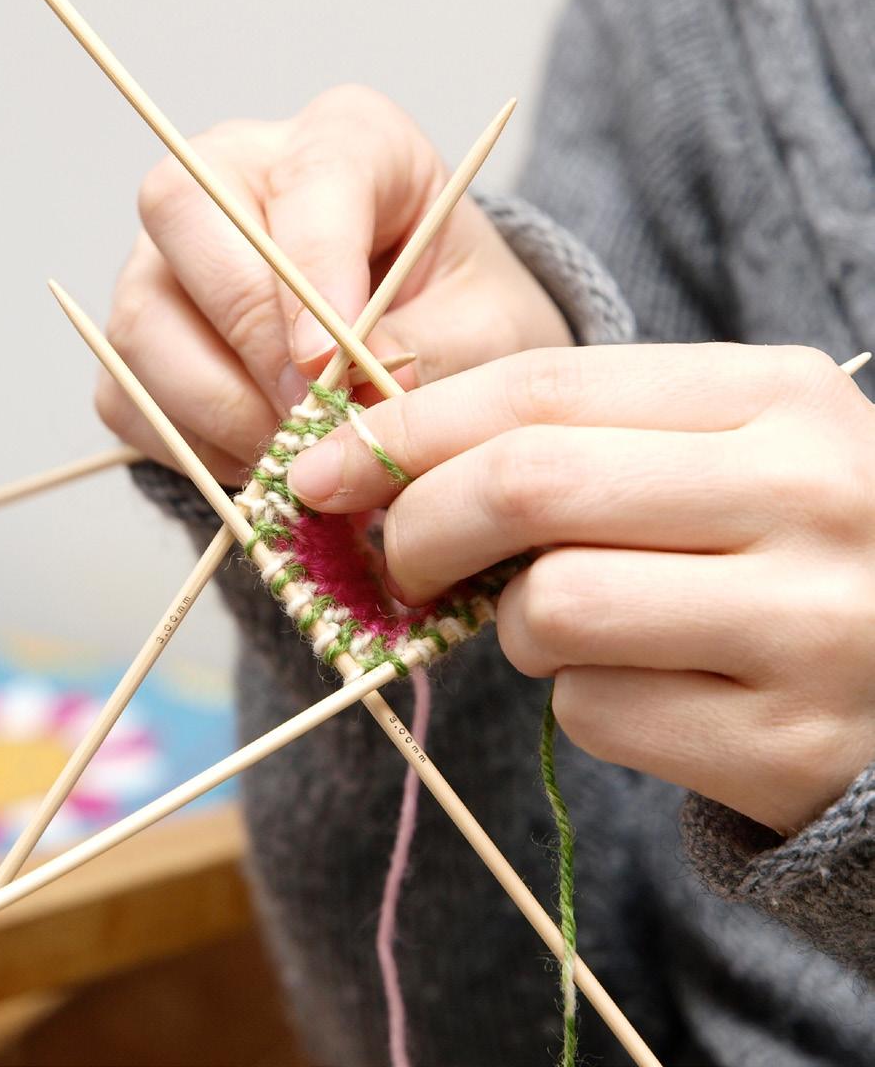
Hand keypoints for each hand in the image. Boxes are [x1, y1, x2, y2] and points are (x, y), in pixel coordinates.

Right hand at [96, 85, 569, 483]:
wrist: (431, 354)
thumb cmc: (462, 321)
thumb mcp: (485, 331)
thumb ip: (425, 351)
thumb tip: (341, 392)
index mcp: (349, 140)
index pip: (312, 173)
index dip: (314, 270)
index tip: (332, 362)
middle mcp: (240, 174)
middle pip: (184, 212)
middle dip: (248, 334)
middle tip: (310, 415)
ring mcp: (175, 254)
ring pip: (143, 317)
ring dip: (219, 407)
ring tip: (297, 455)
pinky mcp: (146, 335)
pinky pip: (129, 394)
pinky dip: (192, 445)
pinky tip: (263, 460)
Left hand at [287, 342, 874, 833]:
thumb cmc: (776, 545)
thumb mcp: (707, 456)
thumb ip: (572, 443)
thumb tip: (378, 464)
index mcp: (775, 395)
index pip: (544, 387)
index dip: (408, 429)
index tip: (322, 468)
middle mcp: (804, 493)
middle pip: (529, 487)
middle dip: (419, 526)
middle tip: (399, 561)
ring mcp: (806, 623)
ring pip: (551, 610)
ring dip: (516, 628)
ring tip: (569, 626)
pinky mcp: (784, 741)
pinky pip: (594, 713)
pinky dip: (579, 702)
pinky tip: (645, 689)